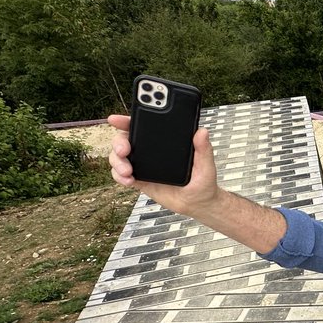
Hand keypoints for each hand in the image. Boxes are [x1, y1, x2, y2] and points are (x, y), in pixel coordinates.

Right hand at [106, 114, 220, 218]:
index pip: (143, 126)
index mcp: (164, 141)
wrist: (197, 204)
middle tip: (124, 150)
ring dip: (117, 162)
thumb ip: (203, 149)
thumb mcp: (206, 165)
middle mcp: (150, 150)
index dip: (127, 120)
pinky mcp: (139, 180)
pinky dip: (119, 177)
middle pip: (124, 140)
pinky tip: (128, 180)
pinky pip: (121, 175)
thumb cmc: (203, 182)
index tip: (116, 119)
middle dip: (118, 142)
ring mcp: (142, 165)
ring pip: (119, 157)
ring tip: (128, 172)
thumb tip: (202, 131)